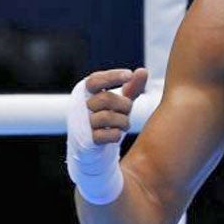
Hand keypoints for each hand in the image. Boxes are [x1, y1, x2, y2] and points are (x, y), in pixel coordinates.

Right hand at [66, 67, 147, 204]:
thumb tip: (142, 70)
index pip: (95, 80)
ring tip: (123, 125)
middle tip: (128, 110)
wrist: (95, 152)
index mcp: (86, 94)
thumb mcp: (121, 103)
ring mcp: (82, 124)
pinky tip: (116, 135)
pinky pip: (106, 135)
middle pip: (106, 98)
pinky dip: (116, 135)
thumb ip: (131, 88)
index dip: (111, 76)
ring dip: (123, 121)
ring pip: (107, 117)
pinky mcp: (86, 141)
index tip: (128, 74)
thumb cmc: (109, 121)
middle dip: (124, 104)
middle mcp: (80, 107)